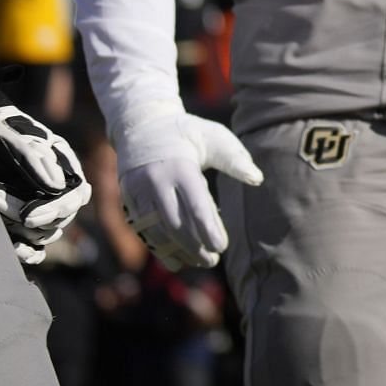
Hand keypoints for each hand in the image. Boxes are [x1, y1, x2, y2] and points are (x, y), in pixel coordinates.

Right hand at [113, 101, 263, 269]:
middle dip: (195, 246)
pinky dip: (159, 249)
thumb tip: (257, 179)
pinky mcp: (128, 200)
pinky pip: (144, 230)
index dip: (209, 230)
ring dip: (178, 251)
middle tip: (213, 260)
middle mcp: (156, 181)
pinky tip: (176, 261)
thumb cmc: (187, 133)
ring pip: (157, 231)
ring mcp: (138, 192)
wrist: (141, 124)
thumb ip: (235, 159)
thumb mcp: (213, 137)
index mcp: (180, 166)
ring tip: (199, 261)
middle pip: (176, 224)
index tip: (222, 247)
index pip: (196, 206)